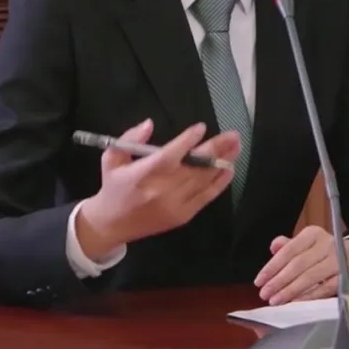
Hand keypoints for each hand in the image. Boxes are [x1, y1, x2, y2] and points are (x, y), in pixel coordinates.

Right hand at [77, 119, 239, 259]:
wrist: (112, 224)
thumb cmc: (113, 187)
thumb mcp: (112, 157)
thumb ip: (130, 138)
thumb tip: (149, 123)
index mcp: (144, 174)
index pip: (170, 155)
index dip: (187, 141)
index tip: (201, 128)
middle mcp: (163, 189)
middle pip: (195, 166)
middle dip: (216, 149)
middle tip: (233, 135)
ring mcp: (175, 204)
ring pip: (204, 180)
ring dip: (222, 162)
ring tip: (236, 147)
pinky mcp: (183, 215)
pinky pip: (206, 197)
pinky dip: (219, 184)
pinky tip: (229, 169)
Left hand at [253, 226, 348, 304]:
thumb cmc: (323, 253)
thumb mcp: (306, 244)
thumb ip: (288, 246)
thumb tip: (273, 246)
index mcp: (313, 234)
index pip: (289, 250)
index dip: (272, 266)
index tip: (259, 280)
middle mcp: (326, 244)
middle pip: (298, 264)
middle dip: (279, 281)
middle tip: (265, 294)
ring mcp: (338, 260)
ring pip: (310, 277)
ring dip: (290, 291)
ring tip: (276, 301)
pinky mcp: (346, 277)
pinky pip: (324, 289)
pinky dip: (308, 297)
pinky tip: (295, 303)